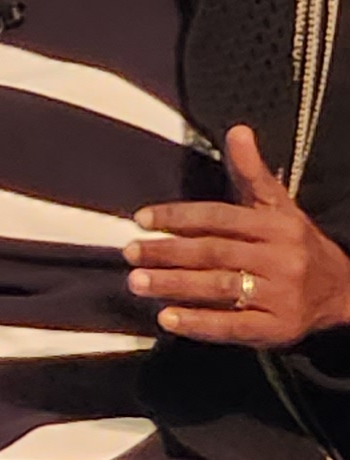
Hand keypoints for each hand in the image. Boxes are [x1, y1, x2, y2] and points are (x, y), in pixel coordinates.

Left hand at [131, 125, 349, 346]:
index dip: (179, 217)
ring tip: (137, 282)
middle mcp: (280, 258)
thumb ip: (252, 172)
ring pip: (220, 288)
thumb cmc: (295, 243)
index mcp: (277, 226)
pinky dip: (198, 323)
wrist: (342, 290)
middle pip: (215, 253)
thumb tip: (237, 130)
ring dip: (175, 285)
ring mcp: (280, 295)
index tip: (141, 219)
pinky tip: (167, 319)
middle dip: (168, 253)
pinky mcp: (277, 328)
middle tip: (130, 253)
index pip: (220, 217)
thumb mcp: (278, 205)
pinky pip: (233, 327)